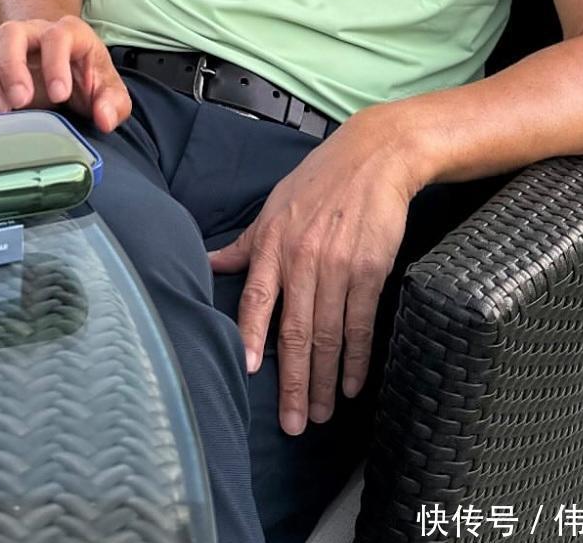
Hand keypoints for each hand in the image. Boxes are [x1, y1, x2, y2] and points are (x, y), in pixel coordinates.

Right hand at [0, 15, 132, 133]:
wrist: (64, 64)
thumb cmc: (85, 74)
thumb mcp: (108, 88)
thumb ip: (113, 102)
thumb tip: (105, 117)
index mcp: (67, 34)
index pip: (57, 36)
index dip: (56, 63)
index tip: (60, 95)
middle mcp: (33, 34)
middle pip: (11, 33)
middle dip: (12, 67)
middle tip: (20, 101)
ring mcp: (6, 48)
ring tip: (1, 110)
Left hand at [206, 109, 419, 436]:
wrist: (374, 157)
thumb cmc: (319, 181)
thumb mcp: (274, 206)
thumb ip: (245, 245)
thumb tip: (208, 265)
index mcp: (273, 243)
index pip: (257, 299)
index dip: (252, 336)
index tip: (248, 371)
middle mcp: (302, 259)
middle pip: (295, 331)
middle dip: (295, 382)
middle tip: (294, 424)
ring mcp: (337, 267)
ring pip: (328, 335)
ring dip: (326, 380)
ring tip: (322, 414)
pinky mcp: (369, 271)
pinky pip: (361, 323)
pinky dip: (357, 358)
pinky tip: (354, 384)